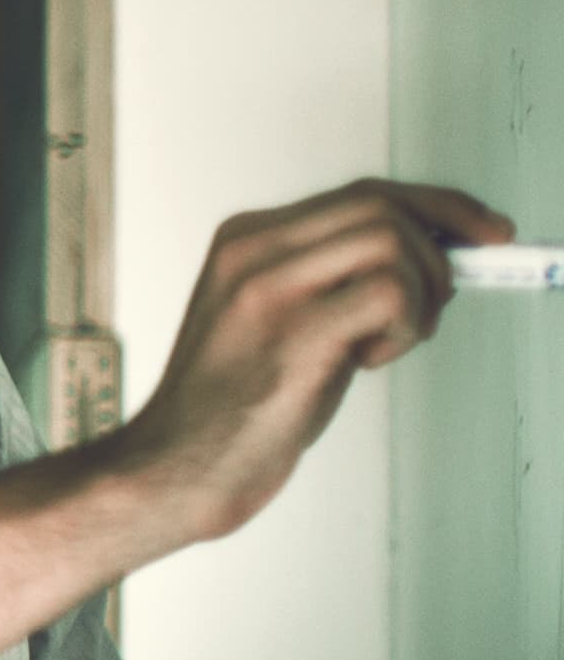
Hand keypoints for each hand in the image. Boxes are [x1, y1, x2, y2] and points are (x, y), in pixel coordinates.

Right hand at [109, 179, 510, 544]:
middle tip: (438, 302)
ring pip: (392, 242)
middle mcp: (251, 251)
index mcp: (244, 240)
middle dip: (440, 249)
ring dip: (419, 296)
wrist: (177, 464)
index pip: (362, 194)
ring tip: (385, 342)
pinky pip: (389, 294)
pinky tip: (367, 360)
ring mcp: (268, 288)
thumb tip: (429, 258)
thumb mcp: (273, 317)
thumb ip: (329, 278)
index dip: (437, 207)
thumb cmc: (232, 404)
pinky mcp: (294, 332)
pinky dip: (404, 327)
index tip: (481, 229)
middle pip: (383, 206)